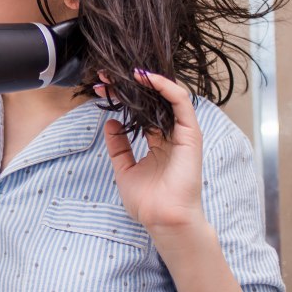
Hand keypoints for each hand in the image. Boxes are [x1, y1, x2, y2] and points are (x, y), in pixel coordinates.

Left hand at [97, 71, 204, 233]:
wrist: (162, 219)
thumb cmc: (147, 201)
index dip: (121, 98)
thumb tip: (111, 123)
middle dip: (129, 85)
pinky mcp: (190, 133)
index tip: (101, 88)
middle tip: (106, 76)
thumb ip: (118, 146)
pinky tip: (147, 78)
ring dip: (146, 81)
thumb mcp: (124, 168)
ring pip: (167, 96)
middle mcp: (171, 134)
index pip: (141, 111)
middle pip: (151, 101)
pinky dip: (165, 86)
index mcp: (158, 142)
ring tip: (126, 72)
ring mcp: (182, 133)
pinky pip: (181, 102)